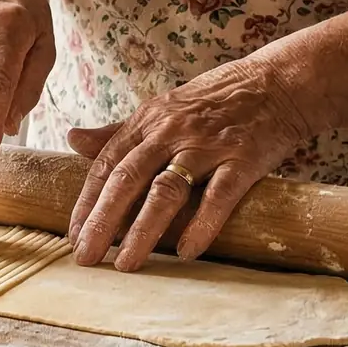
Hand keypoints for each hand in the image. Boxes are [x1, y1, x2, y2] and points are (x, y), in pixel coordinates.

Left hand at [64, 57, 312, 271]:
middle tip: (87, 256)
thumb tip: (71, 139)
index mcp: (147, 122)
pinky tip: (186, 251)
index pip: (107, 164)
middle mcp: (171, 133)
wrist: (276, 83)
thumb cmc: (214, 101)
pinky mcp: (242, 159)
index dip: (87, 201)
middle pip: (128, 179)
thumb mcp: (160, 109)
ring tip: (127, 263)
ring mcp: (207, 146)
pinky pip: (219, 196)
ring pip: (167, 190)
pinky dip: (202, 224)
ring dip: (144, 230)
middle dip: (103, 220)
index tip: (72, 235)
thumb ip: (117, 130)